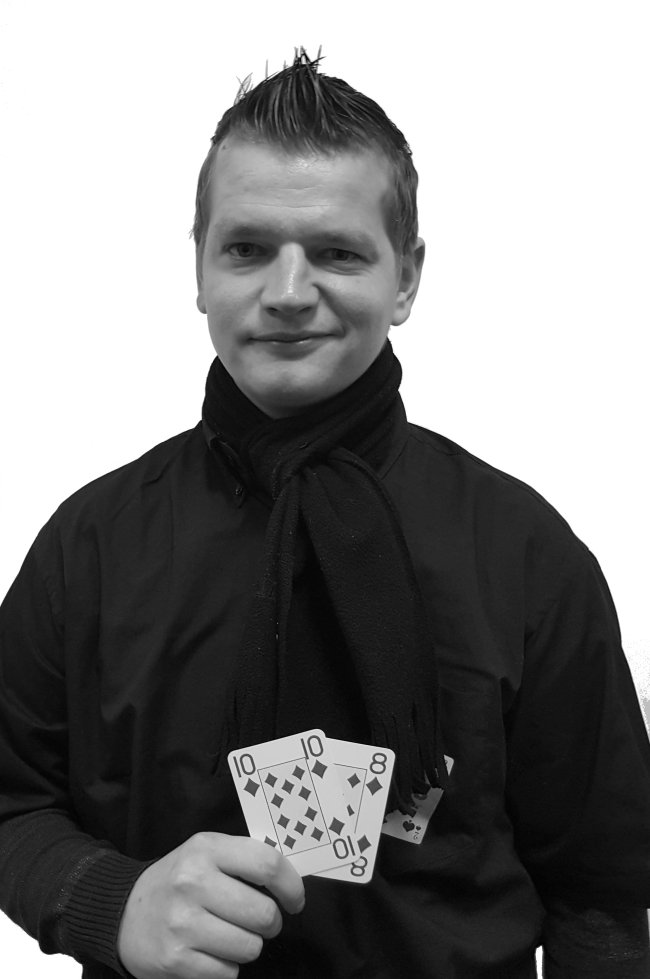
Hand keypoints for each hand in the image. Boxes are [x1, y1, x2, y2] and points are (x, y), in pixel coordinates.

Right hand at [117, 832, 304, 978]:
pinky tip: (209, 951)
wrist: (122, 911)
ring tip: (229, 934)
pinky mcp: (175, 959)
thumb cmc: (177, 880)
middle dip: (270, 923)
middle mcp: (193, 882)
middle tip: (259, 921)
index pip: (267, 864)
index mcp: (206, 849)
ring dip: (248, 945)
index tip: (294, 900)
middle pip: (264, 913)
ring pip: (249, 946)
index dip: (291, 886)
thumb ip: (243, 858)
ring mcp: (182, 923)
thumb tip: (290, 879)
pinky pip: (228, 973)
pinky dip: (226, 967)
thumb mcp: (205, 852)